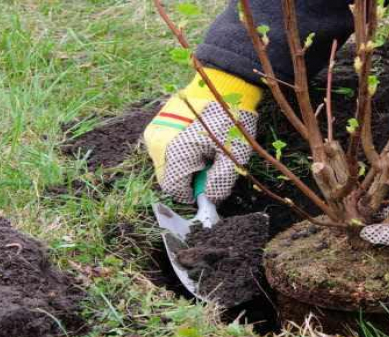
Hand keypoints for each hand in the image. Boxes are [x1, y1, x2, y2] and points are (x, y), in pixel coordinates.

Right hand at [144, 68, 261, 203]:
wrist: (223, 84)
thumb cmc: (230, 120)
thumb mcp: (234, 155)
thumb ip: (219, 183)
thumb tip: (209, 200)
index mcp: (175, 152)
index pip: (174, 189)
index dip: (191, 193)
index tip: (208, 187)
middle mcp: (158, 143)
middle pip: (168, 177)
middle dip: (188, 178)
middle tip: (209, 164)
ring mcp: (155, 131)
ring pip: (165, 163)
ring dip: (184, 164)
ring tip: (204, 149)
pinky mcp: (158, 123)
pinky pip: (165, 148)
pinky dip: (179, 150)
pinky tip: (196, 140)